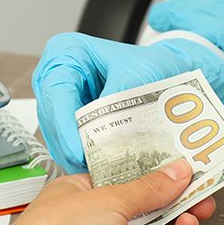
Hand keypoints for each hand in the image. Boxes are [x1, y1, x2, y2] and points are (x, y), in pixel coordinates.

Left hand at [0, 159, 214, 224]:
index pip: (132, 181)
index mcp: (87, 195)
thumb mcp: (110, 199)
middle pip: (149, 213)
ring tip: (194, 223)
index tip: (190, 172)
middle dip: (178, 206)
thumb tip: (180, 170)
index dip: (162, 177)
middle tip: (204, 200)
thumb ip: (151, 189)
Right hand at [32, 33, 223, 172]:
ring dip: (76, 155)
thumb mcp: (139, 75)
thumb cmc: (154, 66)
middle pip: (52, 116)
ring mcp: (64, 98)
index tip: (78, 149)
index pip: (56, 90)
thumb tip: (107, 132)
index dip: (63, 123)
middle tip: (89, 167)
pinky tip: (99, 168)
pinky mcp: (72, 119)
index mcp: (69, 52)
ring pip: (57, 133)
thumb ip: (119, 99)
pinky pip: (68, 142)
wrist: (171, 71)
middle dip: (70, 144)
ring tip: (97, 172)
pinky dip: (83, 156)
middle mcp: (60, 75)